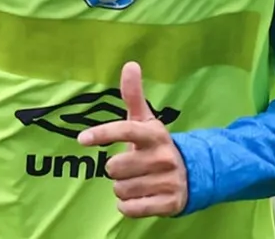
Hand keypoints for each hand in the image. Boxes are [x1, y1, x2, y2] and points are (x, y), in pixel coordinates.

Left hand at [78, 62, 188, 217]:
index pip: (125, 131)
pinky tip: (140, 197)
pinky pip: (130, 209)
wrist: (193, 174)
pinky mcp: (169, 204)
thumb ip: (134, 95)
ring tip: (137, 181)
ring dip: (123, 188)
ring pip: (120, 190)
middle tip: (129, 167)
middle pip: (114, 168)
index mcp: (154, 135)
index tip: (81, 139)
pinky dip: (128, 206)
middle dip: (116, 170)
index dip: (102, 134)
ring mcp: (167, 181)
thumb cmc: (156, 146)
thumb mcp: (147, 122)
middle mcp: (162, 157)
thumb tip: (130, 64)